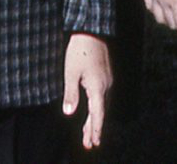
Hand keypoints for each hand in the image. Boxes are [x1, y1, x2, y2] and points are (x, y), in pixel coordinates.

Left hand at [62, 33, 111, 148]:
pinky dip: (97, 109)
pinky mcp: (105, 76)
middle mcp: (106, 86)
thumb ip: (71, 93)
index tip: (95, 143)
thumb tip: (69, 113)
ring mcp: (107, 81)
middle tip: (90, 144)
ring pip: (102, 105)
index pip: (98, 115)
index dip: (96, 130)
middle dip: (94, 129)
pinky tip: (93, 112)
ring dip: (95, 120)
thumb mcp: (71, 72)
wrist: (91, 30)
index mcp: (98, 87)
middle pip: (101, 113)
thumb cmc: (79, 50)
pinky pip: (102, 98)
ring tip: (89, 134)